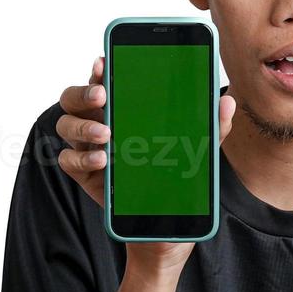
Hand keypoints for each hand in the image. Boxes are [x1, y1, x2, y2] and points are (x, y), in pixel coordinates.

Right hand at [55, 55, 235, 270]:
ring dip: (82, 126)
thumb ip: (211, 128)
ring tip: (106, 135)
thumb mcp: (199, 154)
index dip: (100, 69)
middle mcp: (101, 123)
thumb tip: (227, 102)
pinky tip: (101, 159)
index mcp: (125, 110)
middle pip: (74, 98)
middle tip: (102, 96)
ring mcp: (89, 148)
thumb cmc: (177, 182)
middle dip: (83, 92)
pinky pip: (67, 160)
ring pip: (65, 125)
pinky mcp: (85, 174)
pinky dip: (80, 156)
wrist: (164, 230)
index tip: (104, 61)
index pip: (105, 81)